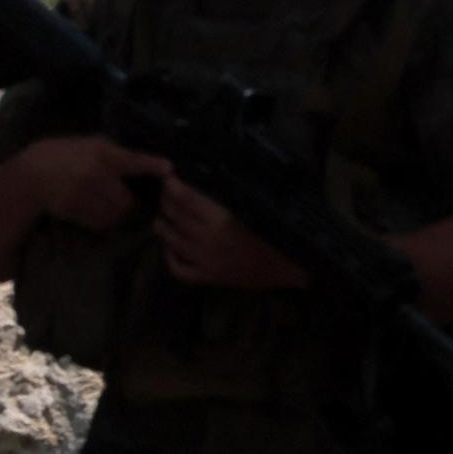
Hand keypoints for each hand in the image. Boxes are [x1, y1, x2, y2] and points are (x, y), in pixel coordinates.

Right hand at [17, 136, 171, 230]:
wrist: (35, 171)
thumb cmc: (69, 154)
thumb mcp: (92, 144)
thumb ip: (116, 153)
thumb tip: (144, 164)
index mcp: (101, 153)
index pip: (132, 160)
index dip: (151, 165)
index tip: (169, 169)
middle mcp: (93, 174)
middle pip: (126, 200)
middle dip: (128, 202)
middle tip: (123, 199)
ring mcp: (81, 194)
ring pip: (113, 214)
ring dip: (116, 214)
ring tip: (106, 204)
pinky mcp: (72, 210)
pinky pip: (98, 223)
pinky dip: (102, 221)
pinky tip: (94, 210)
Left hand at [154, 174, 308, 287]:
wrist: (290, 266)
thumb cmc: (277, 232)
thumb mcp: (255, 205)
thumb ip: (229, 193)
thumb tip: (207, 177)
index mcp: (221, 218)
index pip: (184, 197)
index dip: (172, 184)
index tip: (170, 175)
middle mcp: (208, 239)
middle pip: (173, 215)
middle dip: (166, 199)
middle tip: (167, 191)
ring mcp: (205, 261)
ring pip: (169, 239)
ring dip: (163, 223)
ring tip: (164, 214)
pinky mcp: (207, 278)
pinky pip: (177, 268)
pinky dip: (168, 256)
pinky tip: (170, 245)